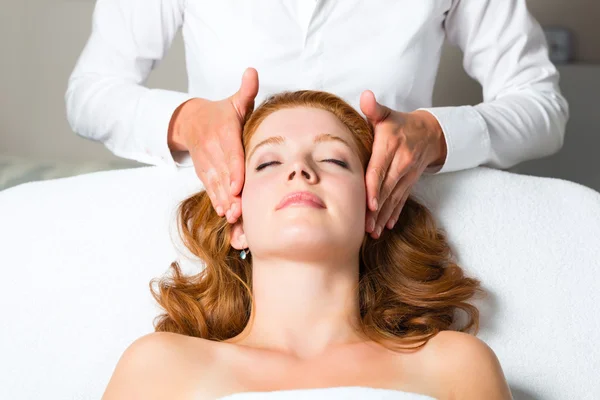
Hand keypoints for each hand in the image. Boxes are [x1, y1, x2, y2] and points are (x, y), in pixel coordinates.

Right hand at [168, 67, 258, 223]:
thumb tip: (252, 72)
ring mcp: (208, 163)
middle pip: (223, 174)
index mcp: (224, 133)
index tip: (238, 186)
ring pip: (216, 184)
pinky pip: (210, 187)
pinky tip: (223, 213)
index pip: (230, 153)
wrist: (190, 121)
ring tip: (233, 216)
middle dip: (230, 193)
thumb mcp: (234, 102)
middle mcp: (214, 150)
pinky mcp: (205, 173)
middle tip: (239, 210)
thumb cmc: (221, 114)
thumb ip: (246, 90)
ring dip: (224, 201)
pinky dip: (216, 200)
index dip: (233, 170)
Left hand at [360, 90, 446, 238]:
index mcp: (391, 146)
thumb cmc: (400, 124)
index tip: (369, 203)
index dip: (375, 186)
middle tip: (365, 226)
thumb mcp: (387, 114)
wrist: (430, 133)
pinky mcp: (410, 183)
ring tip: (372, 232)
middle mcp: (401, 163)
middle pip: (386, 188)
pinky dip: (395, 214)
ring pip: (394, 198)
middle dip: (376, 209)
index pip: (380, 169)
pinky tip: (387, 227)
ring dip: (383, 216)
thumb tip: (365, 96)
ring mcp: (407, 175)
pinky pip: (402, 200)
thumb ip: (374, 108)